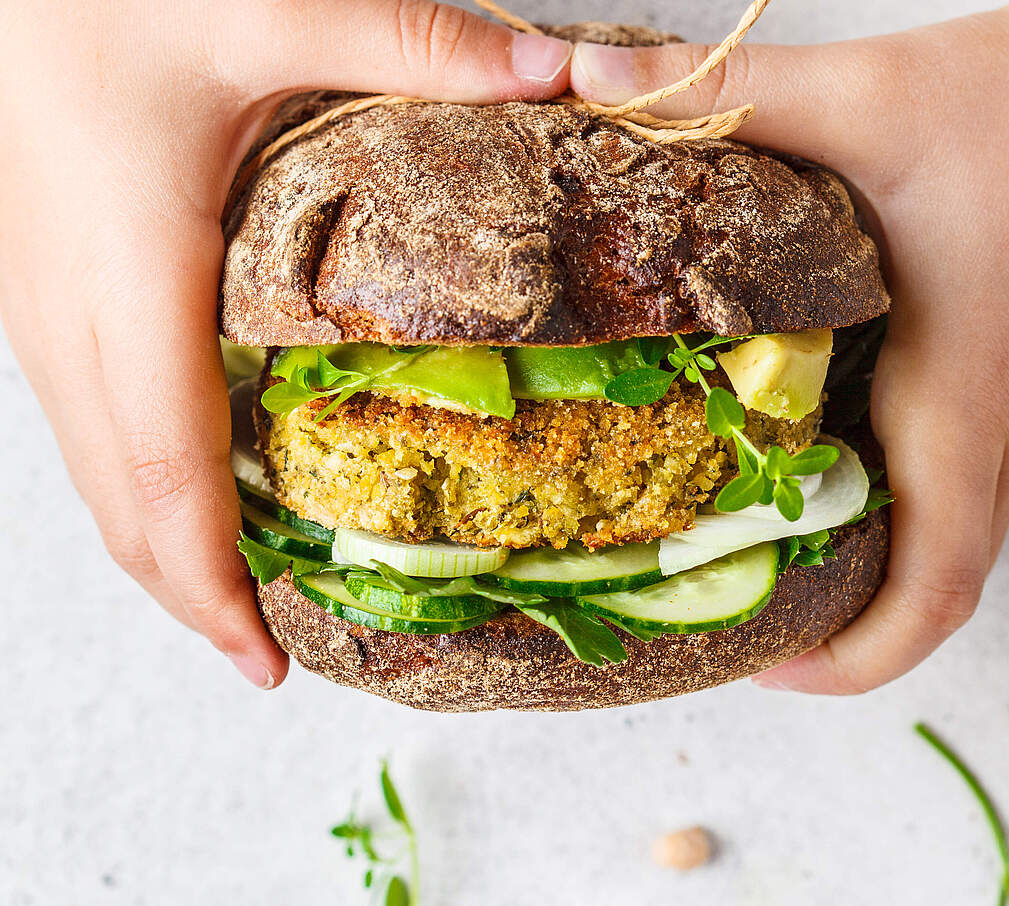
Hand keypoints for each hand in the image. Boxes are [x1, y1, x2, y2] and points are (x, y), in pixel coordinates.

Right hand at [0, 1, 571, 687]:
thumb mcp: (266, 5)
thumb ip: (412, 43)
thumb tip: (550, 73)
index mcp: (131, 275)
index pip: (164, 474)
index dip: (209, 585)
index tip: (262, 661)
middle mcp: (67, 314)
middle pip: (118, 504)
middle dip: (189, 594)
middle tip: (269, 652)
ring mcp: (40, 308)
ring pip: (93, 472)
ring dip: (162, 548)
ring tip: (242, 594)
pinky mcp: (44, 290)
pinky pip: (86, 423)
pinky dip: (139, 487)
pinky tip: (197, 489)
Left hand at [570, 0, 1008, 691]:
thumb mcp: (864, 96)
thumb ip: (728, 94)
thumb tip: (591, 86)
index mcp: (965, 397)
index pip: (932, 592)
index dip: (852, 661)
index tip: (766, 665)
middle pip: (939, 585)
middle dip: (846, 626)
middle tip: (742, 604)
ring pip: (959, 532)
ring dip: (874, 560)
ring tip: (770, 535)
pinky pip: (977, 477)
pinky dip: (907, 498)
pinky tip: (836, 444)